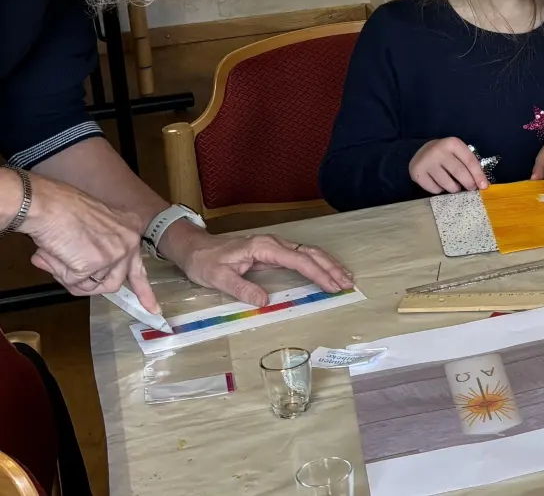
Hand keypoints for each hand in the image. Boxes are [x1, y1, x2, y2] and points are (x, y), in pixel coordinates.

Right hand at [18, 172, 157, 310]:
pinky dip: (61, 273)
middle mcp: (129, 243)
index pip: (141, 266)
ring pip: (94, 286)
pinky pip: (75, 283)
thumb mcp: (96, 226)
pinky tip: (54, 255)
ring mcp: (113, 255)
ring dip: (73, 278)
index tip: (153, 308)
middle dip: (91, 284)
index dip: (145, 291)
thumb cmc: (63, 210)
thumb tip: (88, 278)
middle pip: (114, 282)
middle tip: (73, 276)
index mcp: (131, 229)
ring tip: (58, 257)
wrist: (48, 204)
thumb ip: (101, 250)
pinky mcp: (94, 265)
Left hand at [160, 222, 353, 306]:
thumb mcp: (218, 277)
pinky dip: (319, 263)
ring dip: (329, 265)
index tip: (333, 286)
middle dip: (331, 268)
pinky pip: (302, 256)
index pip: (298, 260)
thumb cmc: (205, 262)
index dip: (318, 273)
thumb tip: (265, 301)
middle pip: (310, 253)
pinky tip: (328, 272)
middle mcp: (274, 243)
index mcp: (264, 247)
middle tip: (348, 284)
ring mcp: (275, 246)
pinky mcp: (274, 252)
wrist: (194, 248)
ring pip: (310, 252)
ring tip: (346, 279)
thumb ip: (242, 288)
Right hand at [409, 137, 488, 193]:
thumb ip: (469, 164)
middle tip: (471, 188)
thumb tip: (482, 183)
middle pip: (459, 172)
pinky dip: (440, 190)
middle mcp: (438, 150)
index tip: (484, 186)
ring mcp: (426, 162)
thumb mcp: (457, 152)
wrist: (421, 151)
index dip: (478, 175)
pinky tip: (440, 184)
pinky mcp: (417, 172)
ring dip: (454, 188)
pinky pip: (434, 189)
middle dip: (469, 183)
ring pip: (447, 183)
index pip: (469, 161)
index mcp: (452, 143)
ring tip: (455, 186)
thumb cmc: (446, 154)